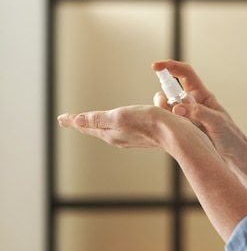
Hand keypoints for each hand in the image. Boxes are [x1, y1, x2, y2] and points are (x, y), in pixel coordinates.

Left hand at [57, 105, 193, 149]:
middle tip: (71, 120)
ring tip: (91, 121)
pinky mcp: (144, 134)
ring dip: (98, 124)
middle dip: (84, 124)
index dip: (73, 120)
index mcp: (110, 133)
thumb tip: (76, 121)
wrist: (178, 135)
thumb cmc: (150, 123)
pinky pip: (124, 128)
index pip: (86, 126)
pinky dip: (115, 123)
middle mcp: (119, 137)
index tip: (61, 118)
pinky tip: (120, 122)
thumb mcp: (121, 117)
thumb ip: (98, 119)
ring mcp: (131, 137)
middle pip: (96, 129)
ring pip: (109, 129)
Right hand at [152, 60, 246, 164]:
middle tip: (170, 111)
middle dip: (164, 98)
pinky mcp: (180, 129)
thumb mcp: (217, 122)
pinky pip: (166, 123)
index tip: (155, 67)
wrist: (234, 158)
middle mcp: (191, 103)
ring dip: (166, 114)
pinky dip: (165, 125)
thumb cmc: (231, 137)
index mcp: (202, 95)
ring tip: (183, 126)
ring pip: (165, 108)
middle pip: (169, 91)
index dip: (170, 67)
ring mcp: (185, 117)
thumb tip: (176, 109)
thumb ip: (198, 113)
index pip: (184, 74)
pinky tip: (174, 134)